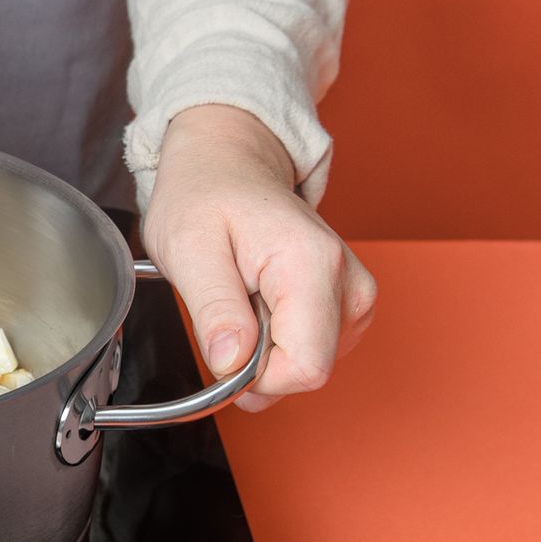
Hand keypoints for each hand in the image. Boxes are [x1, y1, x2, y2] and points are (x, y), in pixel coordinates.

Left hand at [140, 105, 376, 410]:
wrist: (227, 163)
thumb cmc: (205, 195)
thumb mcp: (188, 247)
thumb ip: (214, 309)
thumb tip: (232, 364)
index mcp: (311, 264)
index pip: (306, 367)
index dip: (257, 378)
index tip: (224, 346)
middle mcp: (347, 279)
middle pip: (310, 369)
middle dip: (259, 362)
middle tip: (228, 309)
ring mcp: (353, 291)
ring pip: (310, 363)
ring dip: (266, 347)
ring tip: (243, 294)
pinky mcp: (348, 302)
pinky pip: (311, 349)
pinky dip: (278, 337)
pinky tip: (260, 298)